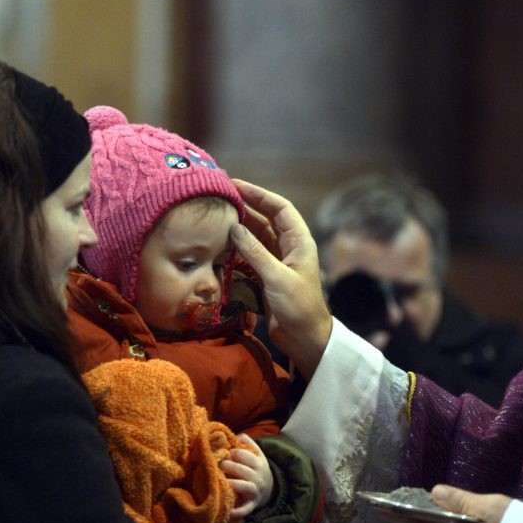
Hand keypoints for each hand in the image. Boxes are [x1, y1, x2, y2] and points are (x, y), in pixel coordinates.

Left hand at [221, 434, 274, 520]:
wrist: (268, 489)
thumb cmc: (254, 468)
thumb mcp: (255, 453)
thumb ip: (246, 442)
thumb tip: (234, 436)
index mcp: (258, 462)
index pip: (243, 455)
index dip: (231, 453)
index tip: (222, 453)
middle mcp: (258, 477)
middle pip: (242, 470)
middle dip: (227, 466)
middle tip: (217, 465)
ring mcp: (255, 492)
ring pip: (244, 486)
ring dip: (231, 483)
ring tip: (219, 481)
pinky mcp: (250, 506)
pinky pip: (245, 509)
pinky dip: (237, 511)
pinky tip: (228, 511)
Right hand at [229, 179, 331, 377]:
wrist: (305, 338)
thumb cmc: (298, 306)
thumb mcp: (276, 277)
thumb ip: (255, 252)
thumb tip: (235, 227)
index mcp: (299, 241)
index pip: (280, 208)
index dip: (260, 194)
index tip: (236, 184)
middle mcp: (289, 247)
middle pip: (267, 219)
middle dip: (247, 207)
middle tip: (222, 197)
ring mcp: (278, 262)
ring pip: (257, 237)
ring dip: (240, 228)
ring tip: (218, 218)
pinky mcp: (268, 276)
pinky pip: (250, 255)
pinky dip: (237, 249)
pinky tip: (221, 245)